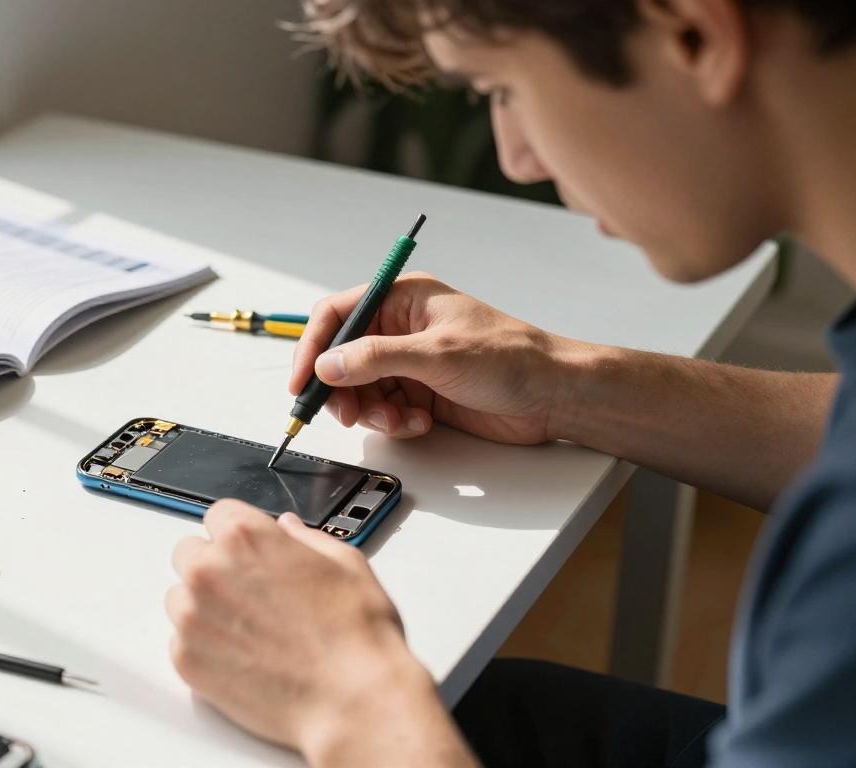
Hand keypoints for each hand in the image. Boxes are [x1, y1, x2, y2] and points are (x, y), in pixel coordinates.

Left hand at [167, 500, 468, 766]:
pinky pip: (181, 642)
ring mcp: (192, 617)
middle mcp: (209, 571)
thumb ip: (306, 539)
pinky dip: (204, 648)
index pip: (217, 516)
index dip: (237, 535)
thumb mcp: (345, 564)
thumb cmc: (355, 636)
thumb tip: (288, 529)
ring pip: (180, 599)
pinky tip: (243, 657)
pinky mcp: (186, 660)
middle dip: (214, 568)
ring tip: (249, 630)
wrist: (351, 700)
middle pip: (189, 553)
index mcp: (245, 537)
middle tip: (250, 594)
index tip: (248, 552)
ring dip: (204, 608)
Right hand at [291, 272, 586, 444]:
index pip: (337, 315)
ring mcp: (411, 362)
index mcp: (404, 299)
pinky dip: (395, 422)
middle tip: (347, 413)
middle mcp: (402, 328)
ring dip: (371, 411)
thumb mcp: (437, 353)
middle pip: (343, 358)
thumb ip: (376, 358)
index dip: (313, 347)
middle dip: (342, 389)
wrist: (554, 396)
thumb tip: (329, 365)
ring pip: (361, 389)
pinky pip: (385, 409)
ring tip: (398, 420)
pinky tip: (420, 422)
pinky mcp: (421, 392)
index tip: (302, 380)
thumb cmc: (512, 358)